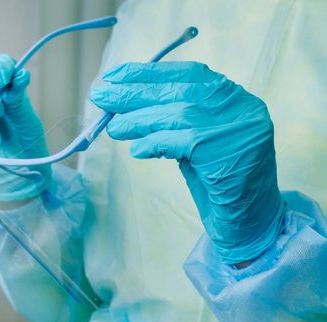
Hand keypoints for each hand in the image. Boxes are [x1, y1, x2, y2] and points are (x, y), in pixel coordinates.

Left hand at [90, 61, 284, 263]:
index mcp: (233, 98)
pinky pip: (181, 141)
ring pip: (178, 114)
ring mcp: (237, 129)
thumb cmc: (217, 180)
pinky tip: (137, 150)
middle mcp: (240, 107)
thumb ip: (171, 120)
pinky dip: (154, 143)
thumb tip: (124, 107)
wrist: (249, 221)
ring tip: (112, 128)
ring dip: (138, 120)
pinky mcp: (227, 153)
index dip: (148, 72)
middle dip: (134, 92)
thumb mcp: (194, 141)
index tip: (114, 74)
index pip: (187, 74)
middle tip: (100, 97)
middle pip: (179, 91)